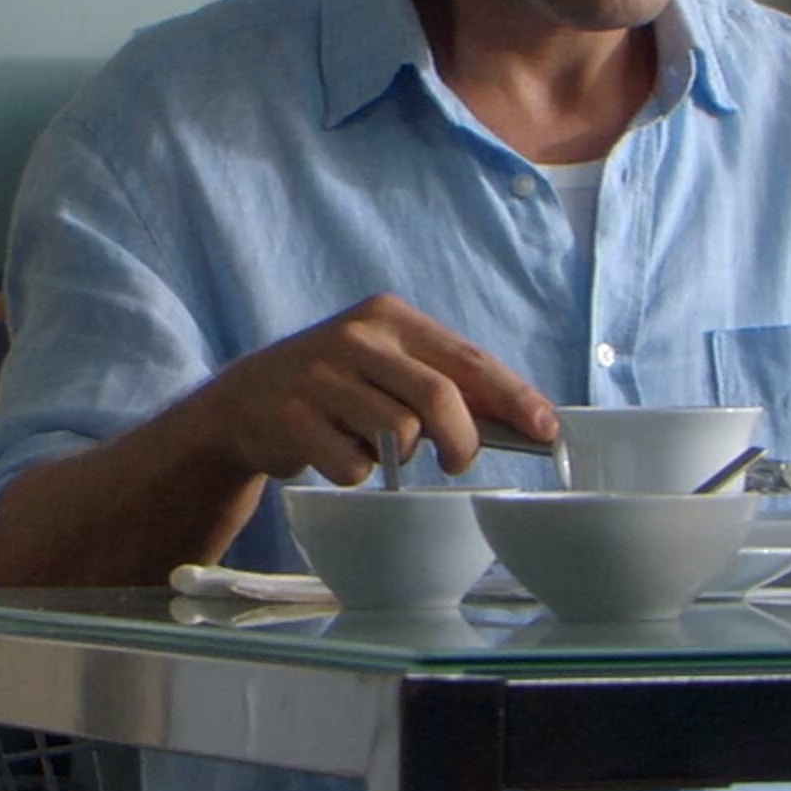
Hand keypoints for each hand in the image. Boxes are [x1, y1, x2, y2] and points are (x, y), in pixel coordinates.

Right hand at [185, 294, 557, 486]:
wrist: (243, 402)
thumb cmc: (337, 386)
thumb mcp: (387, 364)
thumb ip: (445, 382)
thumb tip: (521, 419)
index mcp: (388, 316)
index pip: (467, 359)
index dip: (512, 397)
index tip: (546, 429)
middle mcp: (356, 338)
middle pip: (438, 399)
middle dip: (463, 441)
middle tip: (457, 461)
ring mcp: (319, 377)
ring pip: (398, 436)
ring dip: (399, 457)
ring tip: (376, 446)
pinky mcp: (291, 419)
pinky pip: (354, 466)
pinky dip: (358, 473)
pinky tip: (339, 454)